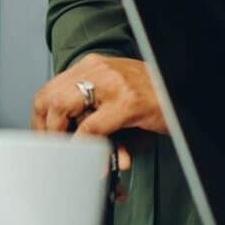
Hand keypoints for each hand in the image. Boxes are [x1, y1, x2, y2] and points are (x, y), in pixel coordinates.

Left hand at [30, 54, 163, 173]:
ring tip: (68, 156)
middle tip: (53, 152)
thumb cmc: (152, 95)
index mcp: (91, 65)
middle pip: (49, 98)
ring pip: (63, 108)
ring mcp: (112, 84)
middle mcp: (97, 69)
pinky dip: (85, 146)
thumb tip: (67, 135)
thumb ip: (90, 106)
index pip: (49, 90)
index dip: (40, 120)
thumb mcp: (114, 92)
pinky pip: (92, 128)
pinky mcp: (127, 102)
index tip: (44, 140)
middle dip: (45, 130)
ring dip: (60, 138)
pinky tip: (92, 159)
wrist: (183, 91)